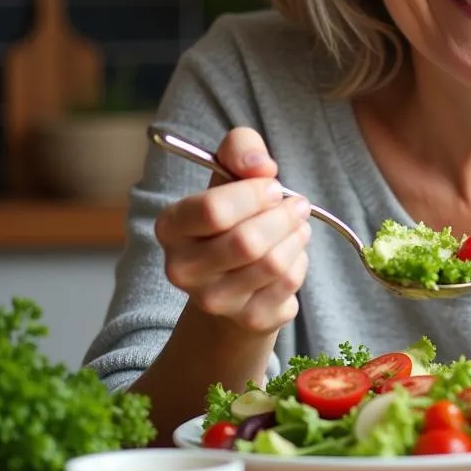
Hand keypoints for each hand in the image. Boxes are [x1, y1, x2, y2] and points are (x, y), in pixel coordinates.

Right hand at [154, 127, 311, 334]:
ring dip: (297, 236)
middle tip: (297, 204)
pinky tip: (290, 254)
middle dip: (285, 215)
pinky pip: (289, 283)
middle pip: (248, 242)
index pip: (213, 210)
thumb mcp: (230, 174)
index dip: (254, 194)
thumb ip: (241, 150)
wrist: (234, 279)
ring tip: (297, 225)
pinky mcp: (249, 320)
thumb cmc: (233, 217)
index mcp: (171, 227)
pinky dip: (300, 261)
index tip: (272, 185)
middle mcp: (183, 270)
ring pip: (273, 263)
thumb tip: (261, 167)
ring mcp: (214, 302)